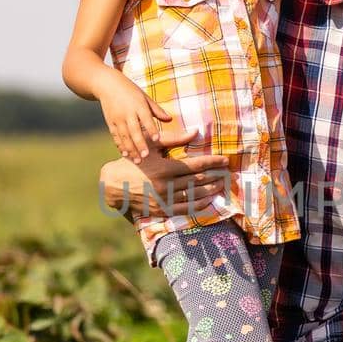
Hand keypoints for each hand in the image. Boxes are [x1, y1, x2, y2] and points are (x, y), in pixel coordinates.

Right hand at [98, 70, 173, 161]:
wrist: (107, 84)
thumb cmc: (130, 91)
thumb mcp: (144, 97)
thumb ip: (156, 110)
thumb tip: (170, 119)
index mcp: (138, 105)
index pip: (146, 118)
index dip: (151, 129)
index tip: (157, 139)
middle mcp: (127, 112)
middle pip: (134, 130)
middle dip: (140, 144)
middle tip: (146, 156)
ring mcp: (117, 118)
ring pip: (124, 136)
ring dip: (131, 149)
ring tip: (137, 161)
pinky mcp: (110, 122)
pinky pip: (115, 135)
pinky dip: (120, 145)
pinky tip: (125, 154)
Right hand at [99, 126, 230, 218]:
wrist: (114, 184)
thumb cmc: (134, 160)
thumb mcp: (152, 146)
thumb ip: (174, 139)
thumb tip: (195, 132)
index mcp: (164, 168)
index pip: (195, 165)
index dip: (213, 162)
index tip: (225, 160)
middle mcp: (165, 186)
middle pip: (198, 181)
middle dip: (215, 176)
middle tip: (228, 173)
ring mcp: (163, 200)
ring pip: (193, 196)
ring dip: (210, 191)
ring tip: (222, 185)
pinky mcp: (161, 210)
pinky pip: (184, 209)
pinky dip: (198, 205)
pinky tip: (208, 201)